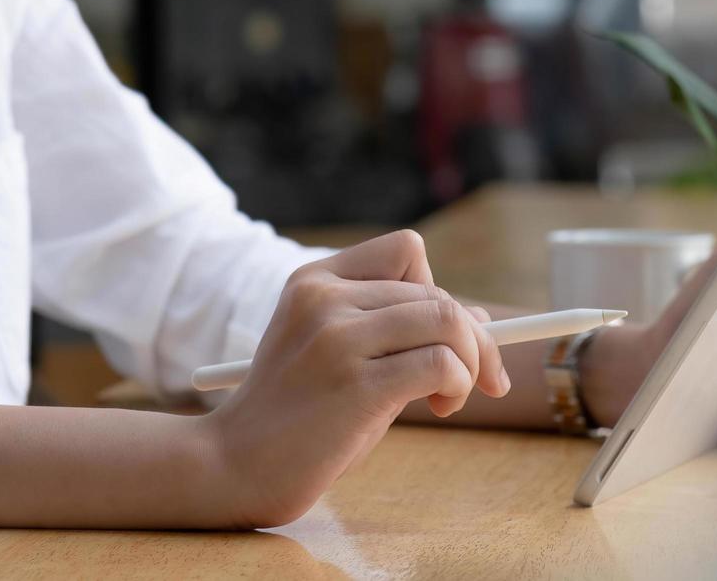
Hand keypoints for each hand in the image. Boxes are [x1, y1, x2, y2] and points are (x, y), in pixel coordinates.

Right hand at [201, 230, 507, 526]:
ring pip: (449, 320)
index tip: (441, 337)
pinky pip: (442, 363)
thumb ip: (398, 333)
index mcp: (313, 280)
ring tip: (447, 398)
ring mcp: (336, 338)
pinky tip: (438, 408)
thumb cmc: (295, 417)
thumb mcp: (340, 356)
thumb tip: (482, 318)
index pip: (406, 251)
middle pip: (436, 293)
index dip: (436, 291)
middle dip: (472, 339)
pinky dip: (459, 384)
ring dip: (470, 362)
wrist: (234, 467)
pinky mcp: (355, 384)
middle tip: (471, 384)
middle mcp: (324, 299)